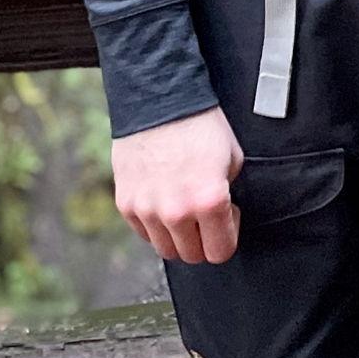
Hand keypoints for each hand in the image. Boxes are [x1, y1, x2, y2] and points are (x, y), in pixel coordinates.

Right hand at [112, 107, 243, 264]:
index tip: (228, 218)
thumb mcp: (232, 159)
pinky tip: (165, 199)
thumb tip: (222, 216)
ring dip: (180, 235)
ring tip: (185, 207)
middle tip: (207, 213)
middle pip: (193, 256)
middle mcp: (177, 212)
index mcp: (209, 201)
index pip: (221, 251)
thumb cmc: (200, 125)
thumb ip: (227, 194)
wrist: (160, 101)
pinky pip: (144, 233)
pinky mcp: (126, 205)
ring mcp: (148, 211)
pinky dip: (156, 224)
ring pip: (167, 249)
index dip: (228, 235)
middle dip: (205, 239)